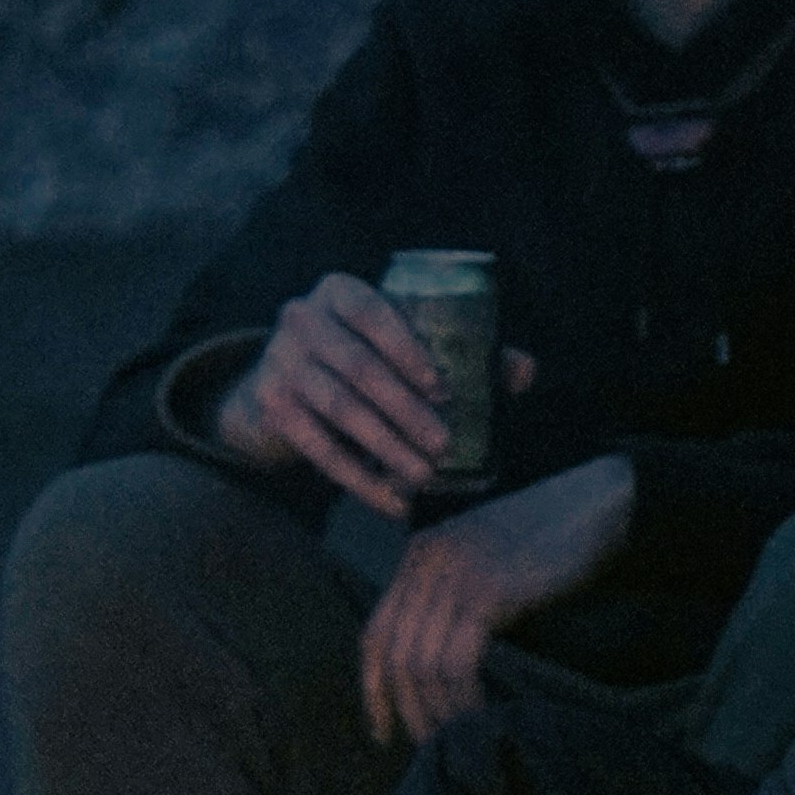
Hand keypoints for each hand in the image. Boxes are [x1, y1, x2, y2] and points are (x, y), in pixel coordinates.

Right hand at [213, 271, 456, 505]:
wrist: (280, 383)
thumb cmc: (359, 356)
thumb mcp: (396, 341)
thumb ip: (459, 351)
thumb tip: (523, 373)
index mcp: (339, 291)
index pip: (372, 313)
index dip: (408, 351)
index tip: (443, 391)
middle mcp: (301, 317)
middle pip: (358, 366)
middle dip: (405, 409)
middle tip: (442, 444)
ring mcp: (280, 362)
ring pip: (339, 408)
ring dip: (386, 446)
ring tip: (423, 475)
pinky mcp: (272, 406)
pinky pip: (318, 448)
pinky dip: (359, 479)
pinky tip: (392, 502)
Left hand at [354, 453, 636, 747]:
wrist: (598, 506)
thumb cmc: (549, 543)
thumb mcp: (485, 564)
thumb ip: (455, 600)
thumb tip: (439, 673)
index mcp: (418, 555)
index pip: (375, 633)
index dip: (374, 687)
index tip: (382, 731)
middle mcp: (425, 562)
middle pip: (394, 653)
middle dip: (406, 708)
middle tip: (429, 746)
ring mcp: (454, 575)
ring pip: (422, 663)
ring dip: (436, 711)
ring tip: (457, 740)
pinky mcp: (487, 592)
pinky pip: (457, 661)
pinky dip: (462, 698)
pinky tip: (479, 718)